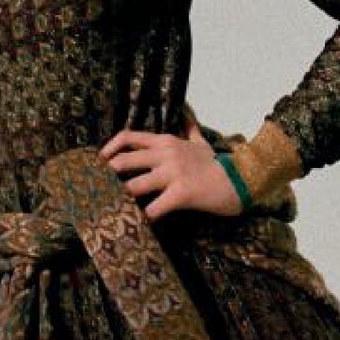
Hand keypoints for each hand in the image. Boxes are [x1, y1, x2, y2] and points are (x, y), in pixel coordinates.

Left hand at [100, 106, 242, 218]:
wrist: (242, 179)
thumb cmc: (219, 165)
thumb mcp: (201, 143)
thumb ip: (189, 128)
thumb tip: (186, 113)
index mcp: (165, 141)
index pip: (128, 137)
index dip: (108, 150)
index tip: (98, 163)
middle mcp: (165, 154)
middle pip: (123, 161)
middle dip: (106, 177)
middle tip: (96, 192)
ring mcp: (173, 173)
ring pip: (133, 186)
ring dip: (119, 200)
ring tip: (110, 212)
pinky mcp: (181, 193)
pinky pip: (154, 209)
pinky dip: (142, 219)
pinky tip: (136, 227)